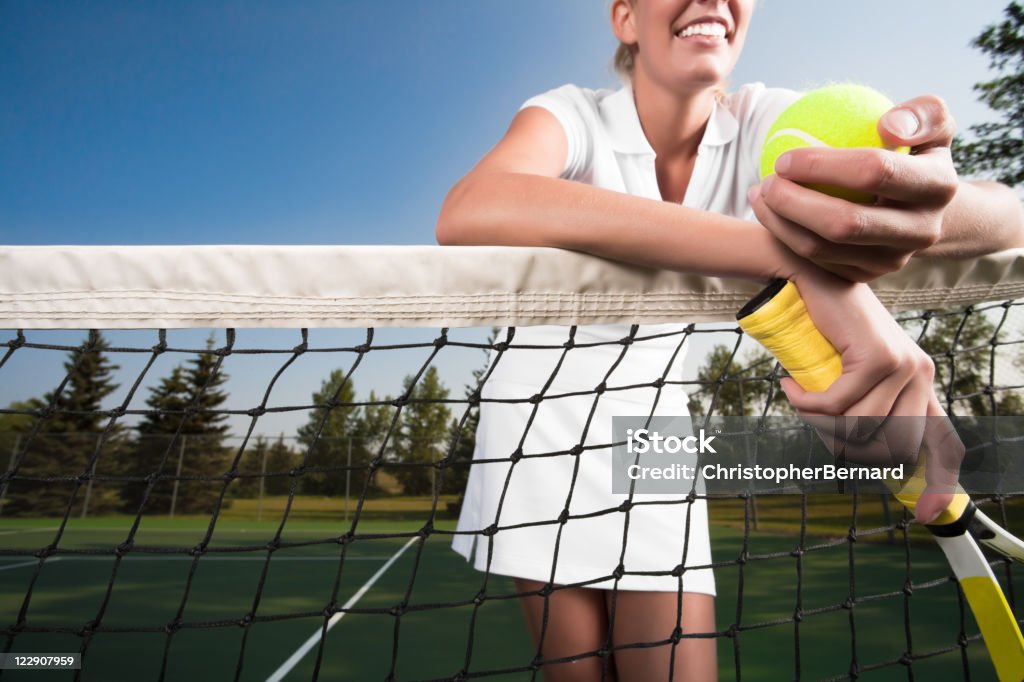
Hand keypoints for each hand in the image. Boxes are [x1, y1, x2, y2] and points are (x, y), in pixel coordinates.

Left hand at [750, 96, 960, 281]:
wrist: (924, 205)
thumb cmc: (915, 151)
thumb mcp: (931, 122)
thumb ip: (922, 113)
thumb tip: (889, 126)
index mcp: (938, 187)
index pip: (875, 173)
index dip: (823, 164)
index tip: (785, 157)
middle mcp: (921, 231)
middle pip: (844, 223)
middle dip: (794, 203)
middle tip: (766, 180)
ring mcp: (893, 260)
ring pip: (822, 249)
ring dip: (780, 223)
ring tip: (759, 194)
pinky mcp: (868, 276)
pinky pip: (816, 262)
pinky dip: (785, 238)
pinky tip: (768, 213)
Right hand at [781, 267, 961, 521]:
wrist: (812, 280)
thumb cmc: (826, 326)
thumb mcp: (852, 371)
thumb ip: (866, 403)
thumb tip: (856, 450)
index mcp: (920, 383)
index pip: (942, 442)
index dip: (938, 483)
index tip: (927, 516)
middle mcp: (921, 374)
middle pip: (889, 446)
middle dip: (845, 444)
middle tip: (815, 421)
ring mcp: (903, 366)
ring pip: (859, 427)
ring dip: (818, 420)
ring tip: (799, 395)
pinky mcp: (878, 359)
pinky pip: (837, 405)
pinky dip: (806, 403)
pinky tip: (791, 385)